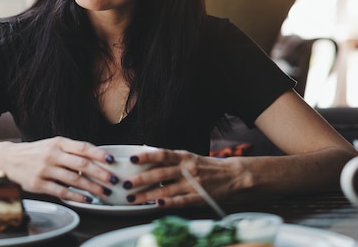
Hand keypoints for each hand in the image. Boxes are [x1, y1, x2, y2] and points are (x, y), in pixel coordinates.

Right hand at [0, 137, 119, 202]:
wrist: (7, 159)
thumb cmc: (35, 152)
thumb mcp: (52, 145)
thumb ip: (71, 150)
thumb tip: (96, 158)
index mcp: (58, 142)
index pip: (83, 147)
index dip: (99, 154)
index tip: (112, 160)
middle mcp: (53, 154)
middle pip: (82, 164)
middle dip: (100, 173)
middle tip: (113, 180)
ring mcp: (45, 170)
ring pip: (74, 180)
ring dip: (91, 187)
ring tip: (104, 192)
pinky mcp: (39, 184)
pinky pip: (61, 191)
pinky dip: (76, 196)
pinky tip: (86, 200)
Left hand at [122, 149, 247, 207]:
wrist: (231, 174)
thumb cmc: (204, 165)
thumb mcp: (187, 156)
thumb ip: (169, 158)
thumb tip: (145, 152)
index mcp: (183, 156)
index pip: (162, 154)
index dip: (147, 156)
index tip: (132, 159)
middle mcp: (187, 168)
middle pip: (160, 173)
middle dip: (141, 179)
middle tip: (125, 184)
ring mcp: (192, 184)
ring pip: (166, 190)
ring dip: (148, 195)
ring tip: (133, 199)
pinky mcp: (198, 197)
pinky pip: (181, 201)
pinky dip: (169, 203)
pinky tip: (157, 204)